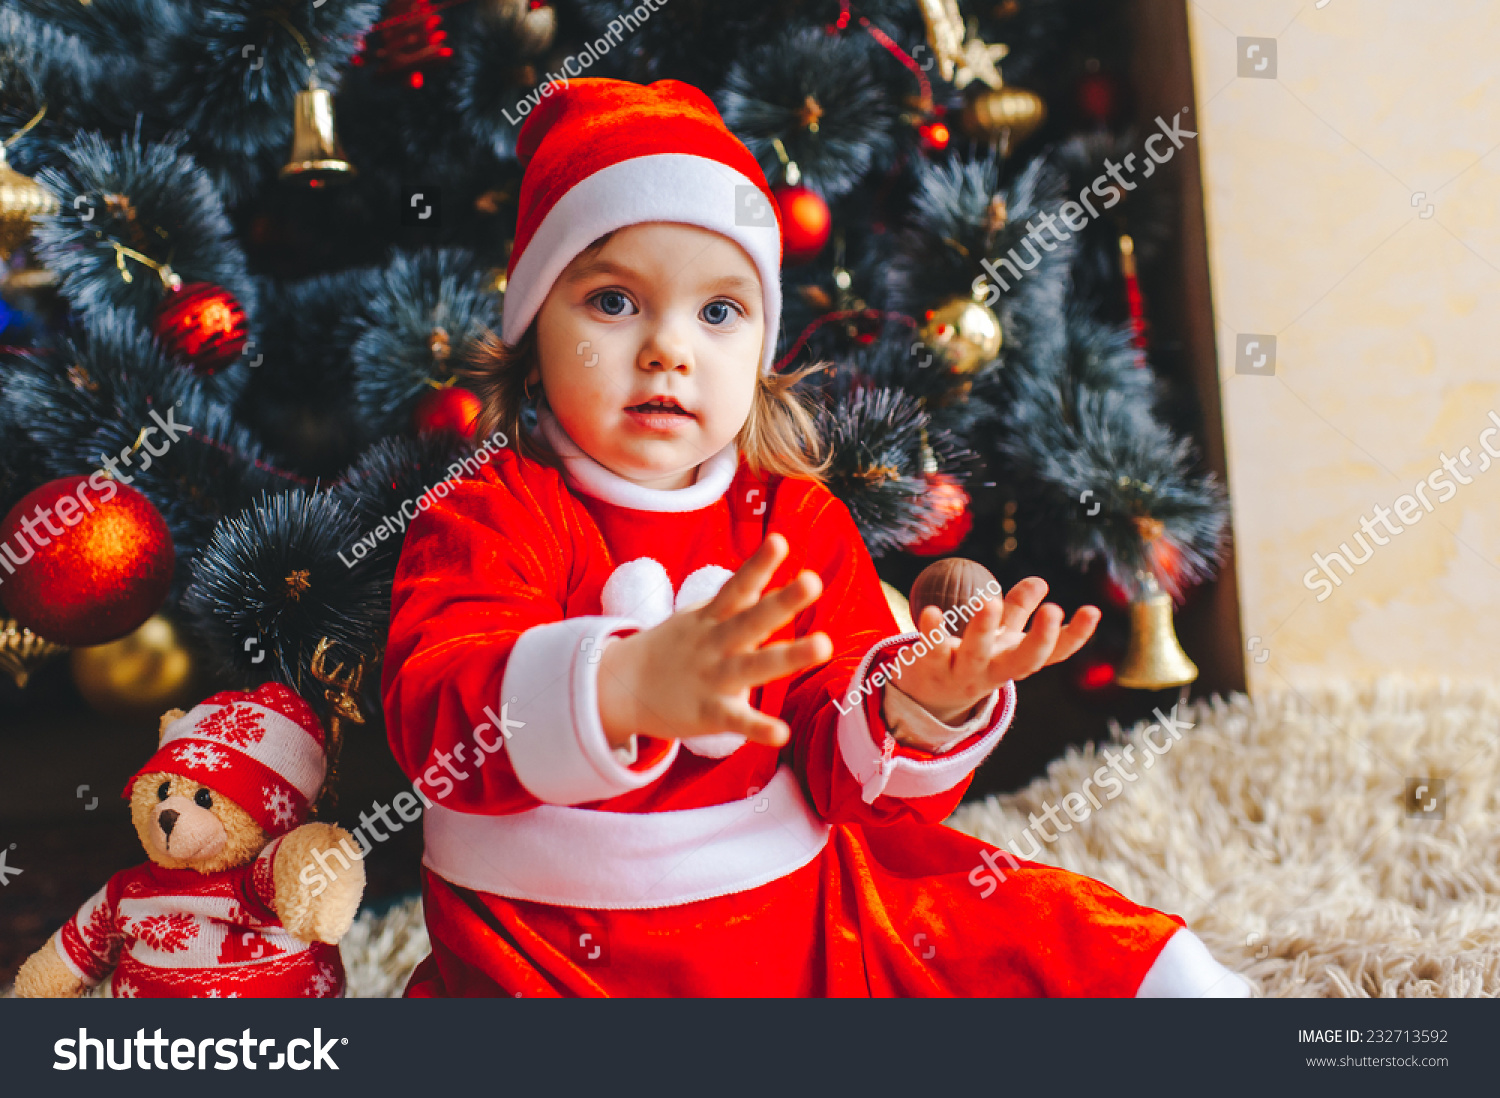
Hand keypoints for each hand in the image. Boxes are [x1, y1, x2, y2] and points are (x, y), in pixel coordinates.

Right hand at [597, 533, 833, 749]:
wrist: (621, 688)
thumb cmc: (676, 648)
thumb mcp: (702, 617)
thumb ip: (738, 598)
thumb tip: (767, 569)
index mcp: (714, 618)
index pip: (738, 586)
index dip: (758, 565)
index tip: (780, 541)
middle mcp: (716, 643)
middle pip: (752, 619)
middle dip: (782, 601)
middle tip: (813, 582)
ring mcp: (713, 678)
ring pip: (754, 665)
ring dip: (789, 655)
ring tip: (825, 644)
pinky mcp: (710, 713)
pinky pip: (738, 720)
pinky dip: (759, 728)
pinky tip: (783, 733)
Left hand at [894, 577, 1100, 723]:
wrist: (930, 696)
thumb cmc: (975, 656)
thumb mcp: (1001, 636)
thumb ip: (1018, 609)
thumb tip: (1040, 581)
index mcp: (1017, 661)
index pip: (1054, 653)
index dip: (1077, 635)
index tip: (1093, 610)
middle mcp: (996, 671)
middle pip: (1023, 661)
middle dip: (1040, 638)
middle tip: (1054, 610)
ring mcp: (964, 673)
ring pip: (976, 654)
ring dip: (984, 629)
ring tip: (991, 602)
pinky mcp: (933, 669)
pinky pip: (932, 651)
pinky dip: (931, 632)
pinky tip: (931, 611)